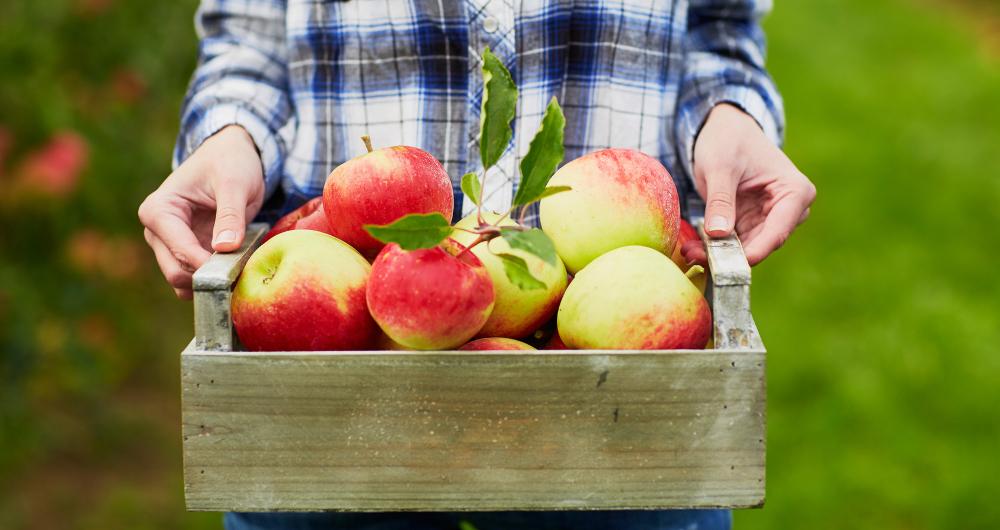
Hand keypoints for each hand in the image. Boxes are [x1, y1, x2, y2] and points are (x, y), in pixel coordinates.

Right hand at [138, 125, 264, 298]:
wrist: (232, 156)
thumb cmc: (229, 163)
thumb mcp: (234, 183)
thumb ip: (230, 215)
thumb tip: (224, 248)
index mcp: (159, 210)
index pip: (178, 249)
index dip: (206, 264)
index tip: (236, 267)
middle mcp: (157, 232)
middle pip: (175, 272)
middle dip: (208, 278)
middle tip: (242, 273)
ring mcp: (170, 246)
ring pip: (185, 282)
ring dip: (212, 282)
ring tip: (243, 270)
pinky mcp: (187, 254)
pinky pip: (197, 279)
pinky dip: (216, 280)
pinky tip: (238, 270)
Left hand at [682, 104, 815, 265]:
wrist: (724, 129)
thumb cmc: (728, 139)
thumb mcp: (720, 167)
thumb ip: (721, 200)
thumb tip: (719, 235)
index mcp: (795, 191)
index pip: (778, 231)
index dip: (753, 252)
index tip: (726, 264)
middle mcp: (790, 210)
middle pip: (762, 244)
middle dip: (730, 254)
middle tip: (694, 256)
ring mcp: (771, 219)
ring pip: (747, 248)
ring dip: (719, 254)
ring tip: (689, 251)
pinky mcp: (753, 224)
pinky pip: (736, 243)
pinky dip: (715, 247)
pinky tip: (693, 248)